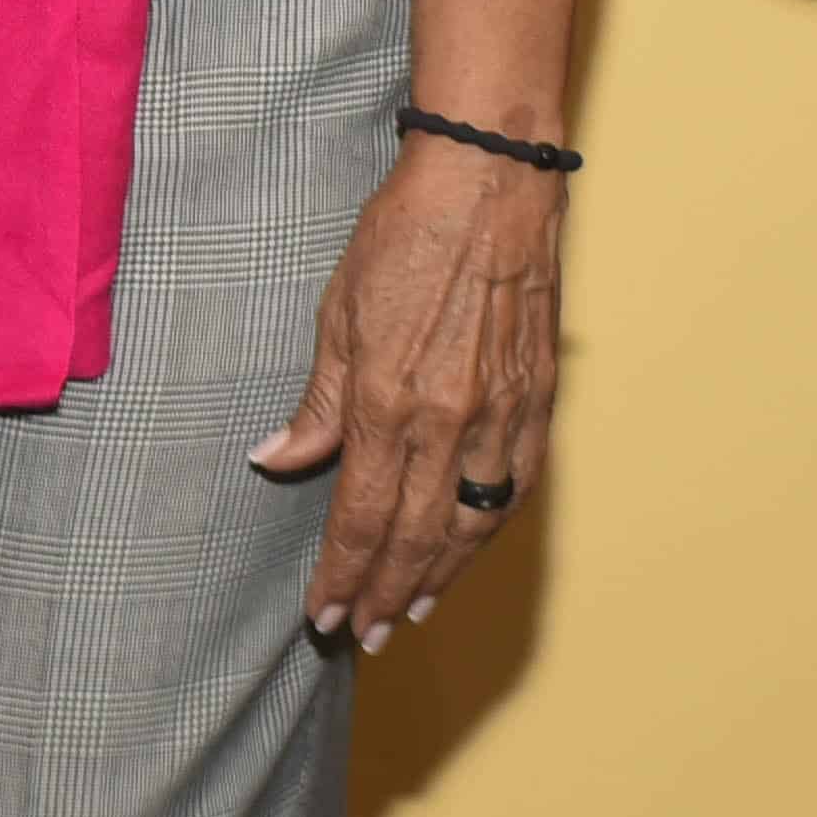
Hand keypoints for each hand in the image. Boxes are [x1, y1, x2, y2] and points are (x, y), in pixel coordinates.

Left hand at [253, 136, 562, 649]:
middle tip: (362, 635)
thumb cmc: (406, 232)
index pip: (361, 516)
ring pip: (471, 523)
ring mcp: (502, 412)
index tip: (323, 613)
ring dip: (439, 577)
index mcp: (389, 398)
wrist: (490, 180)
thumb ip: (318, 401)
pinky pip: (516, 485)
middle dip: (384, 593)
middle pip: (416, 536)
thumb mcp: (338, 310)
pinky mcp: (538, 398)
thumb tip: (278, 458)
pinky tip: (468, 547)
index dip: (341, 574)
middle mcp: (450, 419)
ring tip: (410, 612)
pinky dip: (490, 529)